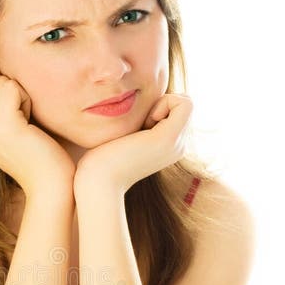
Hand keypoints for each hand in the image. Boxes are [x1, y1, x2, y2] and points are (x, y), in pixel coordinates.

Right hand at [0, 73, 74, 196]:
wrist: (49, 185)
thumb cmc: (37, 154)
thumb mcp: (8, 129)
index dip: (2, 92)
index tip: (16, 118)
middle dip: (11, 92)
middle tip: (24, 121)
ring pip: (0, 81)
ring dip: (21, 95)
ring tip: (27, 123)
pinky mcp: (3, 126)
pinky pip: (12, 87)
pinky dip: (27, 99)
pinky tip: (32, 123)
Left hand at [74, 93, 192, 195]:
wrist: (97, 181)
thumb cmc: (101, 159)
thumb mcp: (124, 135)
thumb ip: (137, 123)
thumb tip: (140, 104)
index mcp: (169, 147)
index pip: (177, 110)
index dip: (159, 106)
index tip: (138, 124)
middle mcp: (178, 147)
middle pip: (183, 106)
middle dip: (161, 103)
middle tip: (139, 124)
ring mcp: (177, 144)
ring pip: (186, 103)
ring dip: (162, 103)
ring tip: (141, 125)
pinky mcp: (170, 138)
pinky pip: (185, 103)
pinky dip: (165, 102)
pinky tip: (146, 121)